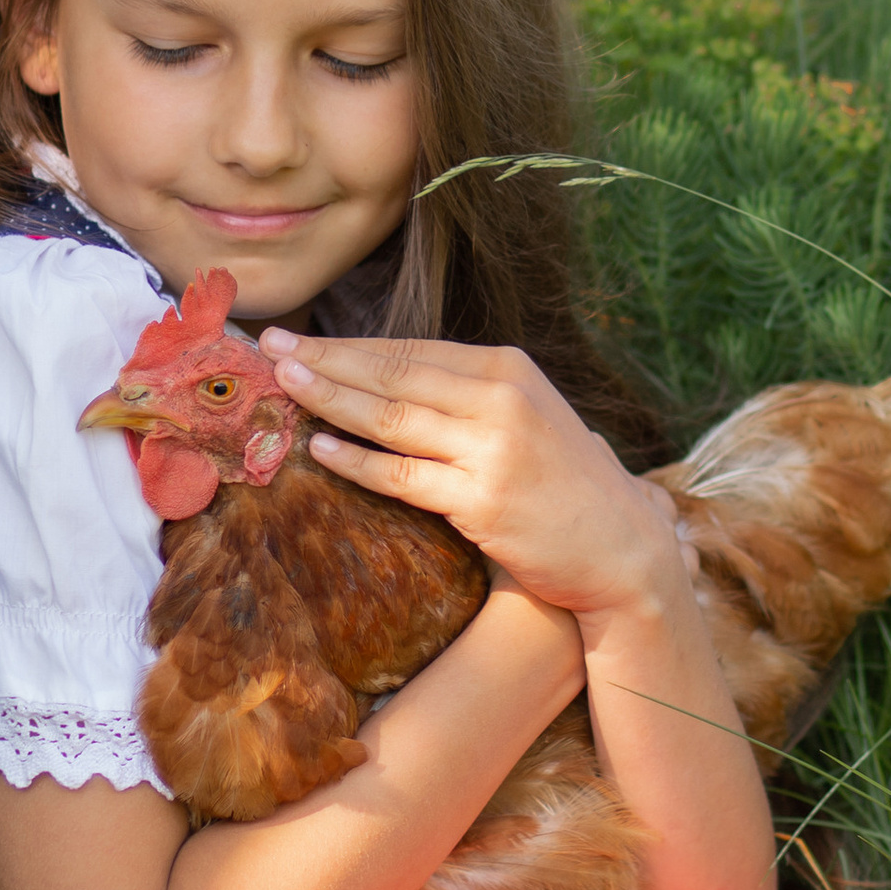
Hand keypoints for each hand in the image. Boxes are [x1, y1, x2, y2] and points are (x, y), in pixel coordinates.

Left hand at [261, 329, 680, 630]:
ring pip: (390, 417)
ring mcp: (492, 449)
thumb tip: (386, 379)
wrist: (621, 550)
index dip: (348, 344)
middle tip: (269, 347)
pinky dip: (356, 461)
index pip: (410, 349)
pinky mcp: (482, 500)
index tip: (299, 339)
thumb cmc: (565, 486)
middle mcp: (500, 399)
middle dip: (325, 359)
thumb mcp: (526, 418)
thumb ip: (467, 396)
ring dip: (329, 399)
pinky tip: (320, 447)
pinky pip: (402, 476)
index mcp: (509, 369)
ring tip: (283, 385)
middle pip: (392, 373)